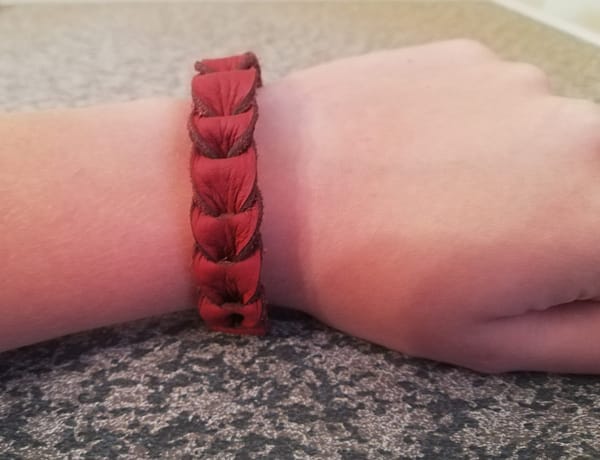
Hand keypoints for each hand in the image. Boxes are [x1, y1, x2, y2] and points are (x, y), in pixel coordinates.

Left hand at [255, 39, 599, 372]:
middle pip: (594, 191)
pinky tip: (419, 150)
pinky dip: (480, 130)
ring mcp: (525, 83)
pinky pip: (504, 103)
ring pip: (553, 141)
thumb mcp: (484, 341)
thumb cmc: (371, 277)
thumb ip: (589, 336)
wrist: (275, 185)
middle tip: (482, 238)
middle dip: (558, 220)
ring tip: (441, 193)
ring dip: (521, 171)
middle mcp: (583, 135)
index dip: (576, 273)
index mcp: (593, 221)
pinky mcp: (474, 55)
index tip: (531, 275)